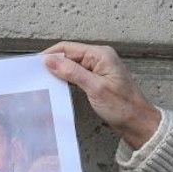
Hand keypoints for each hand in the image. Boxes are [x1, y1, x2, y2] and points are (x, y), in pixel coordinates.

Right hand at [43, 42, 161, 150]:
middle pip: (69, 55)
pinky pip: (77, 74)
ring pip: (72, 65)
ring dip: (59, 72)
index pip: (69, 48)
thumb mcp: (95, 88)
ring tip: (44, 80)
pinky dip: (67, 79)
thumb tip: (50, 61)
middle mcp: (100, 58)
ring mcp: (99, 69)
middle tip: (36, 75)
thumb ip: (72, 73)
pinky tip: (58, 85)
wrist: (137, 122)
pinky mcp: (97, 79)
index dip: (51, 55)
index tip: (34, 65)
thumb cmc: (122, 106)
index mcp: (101, 55)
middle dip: (53, 64)